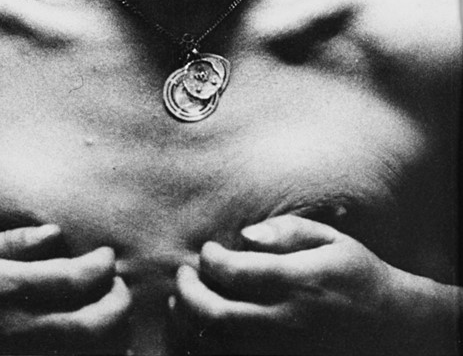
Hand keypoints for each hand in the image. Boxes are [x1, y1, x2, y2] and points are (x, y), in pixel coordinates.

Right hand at [0, 224, 131, 353]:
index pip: (73, 281)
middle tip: (119, 285)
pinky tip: (96, 339)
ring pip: (85, 353)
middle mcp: (18, 329)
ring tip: (112, 312)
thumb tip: (58, 233)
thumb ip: (16, 241)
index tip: (106, 256)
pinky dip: (92, 353)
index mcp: (6, 291)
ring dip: (112, 334)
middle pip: (91, 326)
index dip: (101, 267)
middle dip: (117, 303)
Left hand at [173, 215, 409, 355]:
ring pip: (218, 344)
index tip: (209, 250)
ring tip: (182, 300)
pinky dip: (207, 346)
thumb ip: (288, 232)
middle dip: (188, 292)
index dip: (210, 258)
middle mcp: (286, 321)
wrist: (393, 327)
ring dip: (190, 322)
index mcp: (298, 282)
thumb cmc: (358, 274)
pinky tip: (201, 328)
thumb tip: (245, 235)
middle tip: (183, 273)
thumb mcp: (332, 240)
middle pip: (215, 315)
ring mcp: (282, 350)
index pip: (234, 272)